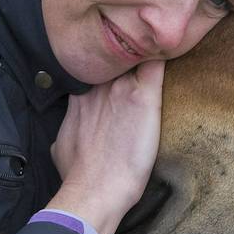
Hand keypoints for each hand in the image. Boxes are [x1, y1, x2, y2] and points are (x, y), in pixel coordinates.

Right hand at [46, 60, 164, 233]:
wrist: (94, 188)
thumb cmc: (77, 174)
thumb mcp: (61, 143)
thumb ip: (70, 125)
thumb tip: (71, 130)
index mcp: (81, 96)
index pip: (98, 67)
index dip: (109, 64)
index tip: (121, 67)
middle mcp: (99, 85)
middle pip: (118, 55)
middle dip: (129, 52)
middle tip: (145, 53)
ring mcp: (121, 88)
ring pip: (137, 53)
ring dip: (147, 50)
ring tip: (163, 45)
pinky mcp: (144, 96)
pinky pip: (157, 63)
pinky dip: (165, 55)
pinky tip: (172, 49)